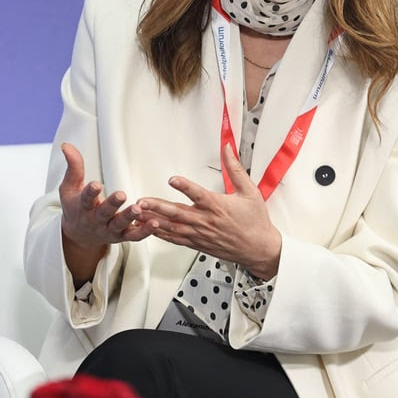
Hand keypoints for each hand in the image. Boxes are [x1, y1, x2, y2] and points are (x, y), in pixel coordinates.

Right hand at [58, 142, 154, 250]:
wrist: (79, 235)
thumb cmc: (75, 206)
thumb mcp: (70, 187)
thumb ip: (73, 166)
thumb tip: (67, 145)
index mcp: (82, 207)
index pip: (85, 199)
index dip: (90, 192)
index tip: (96, 184)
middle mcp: (95, 220)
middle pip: (104, 213)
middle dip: (112, 204)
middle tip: (121, 194)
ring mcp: (108, 229)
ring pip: (119, 225)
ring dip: (129, 217)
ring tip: (138, 208)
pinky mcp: (121, 236)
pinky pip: (133, 236)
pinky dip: (144, 231)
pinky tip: (154, 223)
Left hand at [137, 144, 281, 278]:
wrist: (259, 249)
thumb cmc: (255, 221)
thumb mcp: (249, 191)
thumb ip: (235, 168)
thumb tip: (228, 149)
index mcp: (218, 206)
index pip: (198, 195)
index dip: (185, 187)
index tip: (173, 179)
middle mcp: (206, 221)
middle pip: (178, 213)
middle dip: (157, 207)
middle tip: (141, 201)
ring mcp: (200, 234)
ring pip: (172, 227)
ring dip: (154, 220)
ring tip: (138, 214)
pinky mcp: (198, 244)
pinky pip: (176, 239)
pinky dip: (162, 234)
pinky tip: (150, 229)